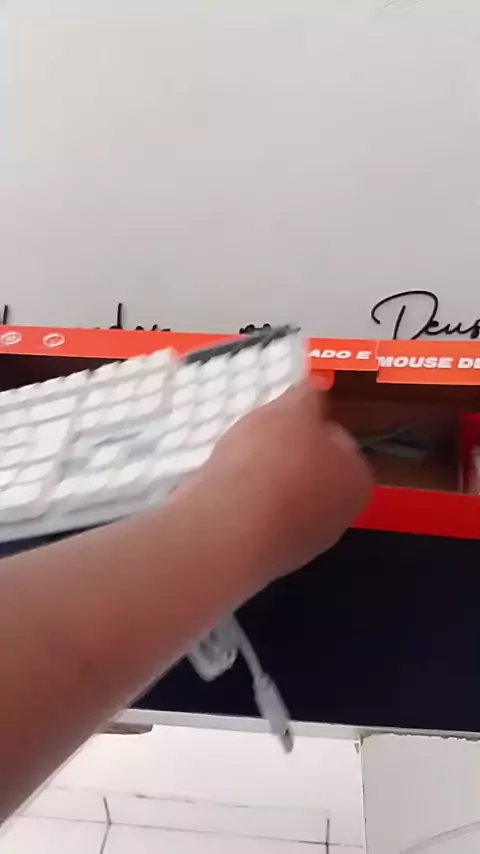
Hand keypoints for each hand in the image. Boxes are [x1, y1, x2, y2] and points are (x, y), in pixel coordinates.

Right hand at [189, 379, 371, 584]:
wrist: (230, 527)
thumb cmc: (272, 460)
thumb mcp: (292, 408)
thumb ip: (306, 396)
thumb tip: (314, 389)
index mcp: (358, 480)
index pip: (337, 442)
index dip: (308, 425)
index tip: (282, 419)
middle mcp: (338, 519)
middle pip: (310, 474)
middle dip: (285, 457)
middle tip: (255, 439)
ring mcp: (300, 546)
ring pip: (280, 499)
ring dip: (260, 483)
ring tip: (232, 464)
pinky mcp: (263, 559)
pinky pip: (254, 521)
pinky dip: (241, 507)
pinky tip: (221, 493)